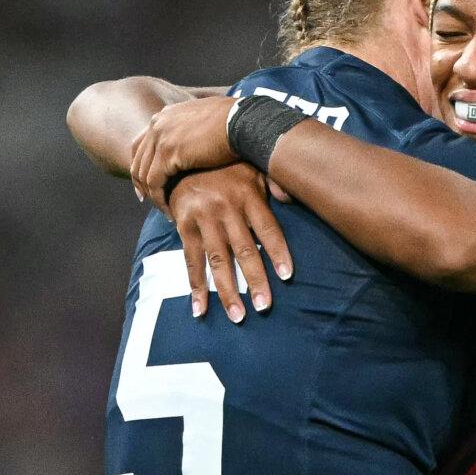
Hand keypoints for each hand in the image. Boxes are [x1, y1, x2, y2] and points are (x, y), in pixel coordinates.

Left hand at [130, 96, 238, 211]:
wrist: (245, 122)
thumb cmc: (239, 122)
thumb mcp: (211, 120)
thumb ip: (199, 129)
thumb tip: (208, 137)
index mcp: (167, 115)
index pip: (144, 142)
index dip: (144, 163)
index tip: (149, 183)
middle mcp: (159, 123)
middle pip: (138, 157)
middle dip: (140, 182)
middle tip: (148, 200)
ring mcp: (160, 137)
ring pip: (143, 173)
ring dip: (151, 195)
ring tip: (164, 209)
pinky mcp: (167, 153)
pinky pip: (154, 182)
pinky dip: (159, 199)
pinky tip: (170, 211)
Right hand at [168, 162, 293, 322]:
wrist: (182, 158)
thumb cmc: (227, 167)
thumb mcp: (253, 167)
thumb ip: (274, 182)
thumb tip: (293, 196)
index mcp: (248, 194)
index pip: (267, 228)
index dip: (277, 252)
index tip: (287, 276)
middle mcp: (226, 208)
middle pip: (244, 250)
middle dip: (255, 280)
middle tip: (264, 307)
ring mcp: (203, 218)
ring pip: (218, 260)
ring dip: (227, 291)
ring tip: (238, 316)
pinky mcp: (184, 226)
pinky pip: (191, 261)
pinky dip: (195, 286)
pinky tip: (200, 308)